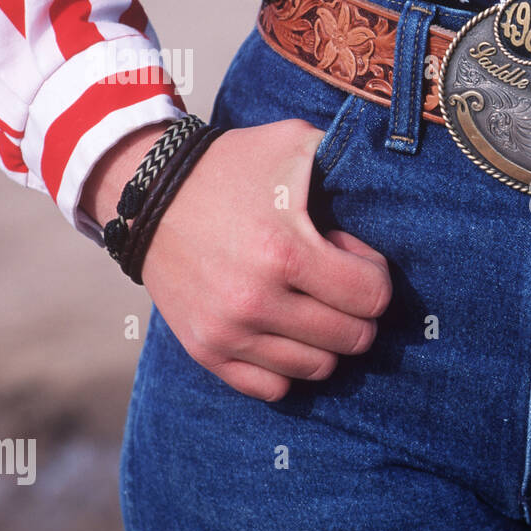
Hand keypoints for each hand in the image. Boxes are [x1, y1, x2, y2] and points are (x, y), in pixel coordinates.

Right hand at [85, 118, 390, 401]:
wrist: (146, 193)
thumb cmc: (231, 166)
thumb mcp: (293, 142)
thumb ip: (345, 161)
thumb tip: (385, 191)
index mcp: (285, 251)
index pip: (372, 297)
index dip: (374, 275)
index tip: (353, 256)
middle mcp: (256, 300)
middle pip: (352, 338)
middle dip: (358, 310)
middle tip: (336, 282)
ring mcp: (228, 332)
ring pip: (318, 368)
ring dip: (327, 340)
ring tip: (311, 304)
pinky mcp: (206, 351)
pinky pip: (273, 388)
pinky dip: (289, 367)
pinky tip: (286, 332)